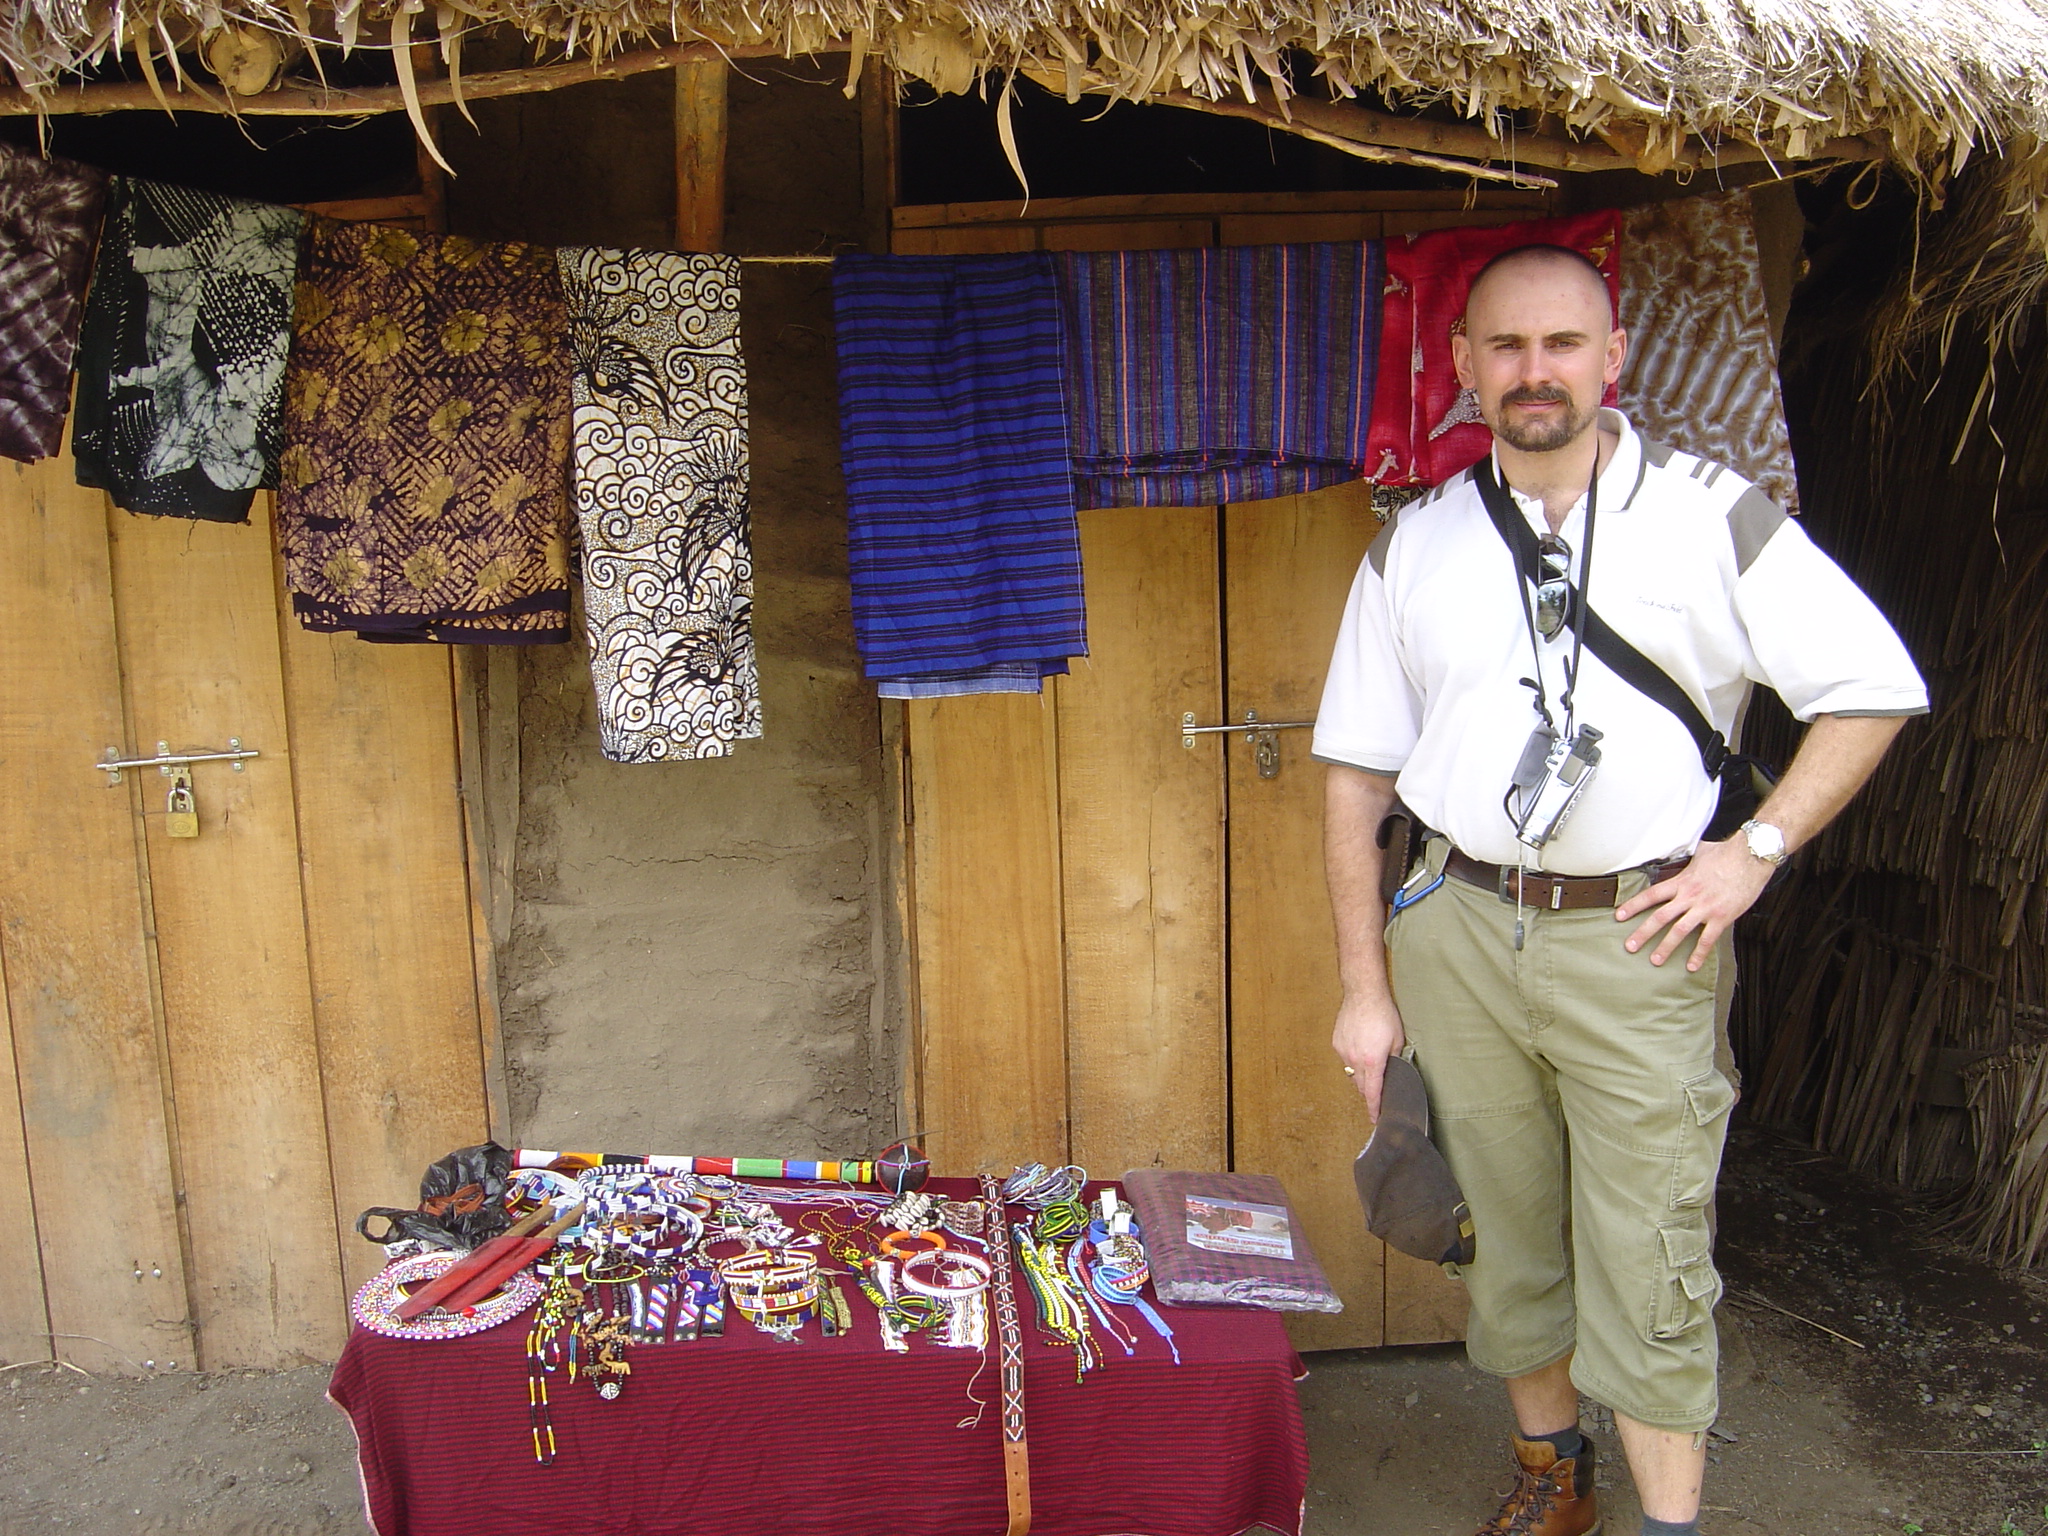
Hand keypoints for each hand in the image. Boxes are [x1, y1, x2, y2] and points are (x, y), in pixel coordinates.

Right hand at [1332, 990, 1406, 1119]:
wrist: (1363, 994)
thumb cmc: (1383, 1014)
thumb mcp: (1398, 1039)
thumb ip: (1395, 1060)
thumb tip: (1393, 1072)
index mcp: (1373, 1062)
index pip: (1373, 1093)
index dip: (1374, 1109)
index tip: (1375, 1119)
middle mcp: (1356, 1060)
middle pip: (1362, 1086)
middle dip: (1370, 1091)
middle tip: (1378, 1089)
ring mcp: (1344, 1052)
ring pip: (1352, 1074)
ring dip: (1362, 1074)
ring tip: (1371, 1061)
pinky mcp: (1337, 1043)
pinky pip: (1346, 1060)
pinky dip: (1353, 1060)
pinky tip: (1361, 1047)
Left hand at [1613, 835, 1774, 970]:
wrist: (1752, 857)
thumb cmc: (1727, 852)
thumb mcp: (1701, 853)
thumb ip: (1688, 862)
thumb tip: (1682, 855)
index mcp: (1681, 881)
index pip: (1651, 895)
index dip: (1633, 906)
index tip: (1619, 916)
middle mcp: (1689, 896)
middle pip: (1660, 917)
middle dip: (1643, 933)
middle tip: (1630, 946)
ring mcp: (1705, 908)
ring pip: (1679, 931)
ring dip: (1666, 947)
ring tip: (1655, 960)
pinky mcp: (1722, 917)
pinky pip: (1707, 939)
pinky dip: (1699, 954)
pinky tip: (1691, 966)